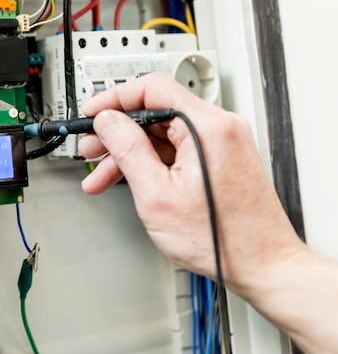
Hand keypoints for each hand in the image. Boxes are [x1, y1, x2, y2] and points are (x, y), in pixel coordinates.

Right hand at [77, 72, 301, 291]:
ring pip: (163, 135)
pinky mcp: (221, 159)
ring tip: (102, 175)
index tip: (92, 114)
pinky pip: (177, 150)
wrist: (262, 265)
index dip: (114, 99)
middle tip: (92, 148)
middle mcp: (220, 127)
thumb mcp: (157, 194)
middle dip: (117, 132)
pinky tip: (129, 179)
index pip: (152, 88)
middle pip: (156, 112)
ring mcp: (223, 143)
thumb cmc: (222, 239)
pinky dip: (151, 163)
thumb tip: (108, 122)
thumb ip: (128, 150)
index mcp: (207, 126)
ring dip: (130, 152)